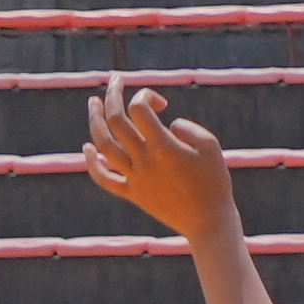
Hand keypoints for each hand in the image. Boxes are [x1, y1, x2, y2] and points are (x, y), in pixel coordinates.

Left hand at [84, 74, 236, 240]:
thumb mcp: (211, 147)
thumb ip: (188, 128)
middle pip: (116, 120)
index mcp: (164, 146)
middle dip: (113, 95)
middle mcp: (144, 160)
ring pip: (103, 145)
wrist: (208, 222)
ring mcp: (135, 178)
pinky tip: (88, 148)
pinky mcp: (133, 194)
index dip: (147, 97)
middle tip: (115, 81)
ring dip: (94, 121)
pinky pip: (104, 179)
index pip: (139, 109)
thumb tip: (167, 125)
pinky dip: (92, 162)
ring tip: (93, 103)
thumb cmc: (215, 182)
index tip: (162, 104)